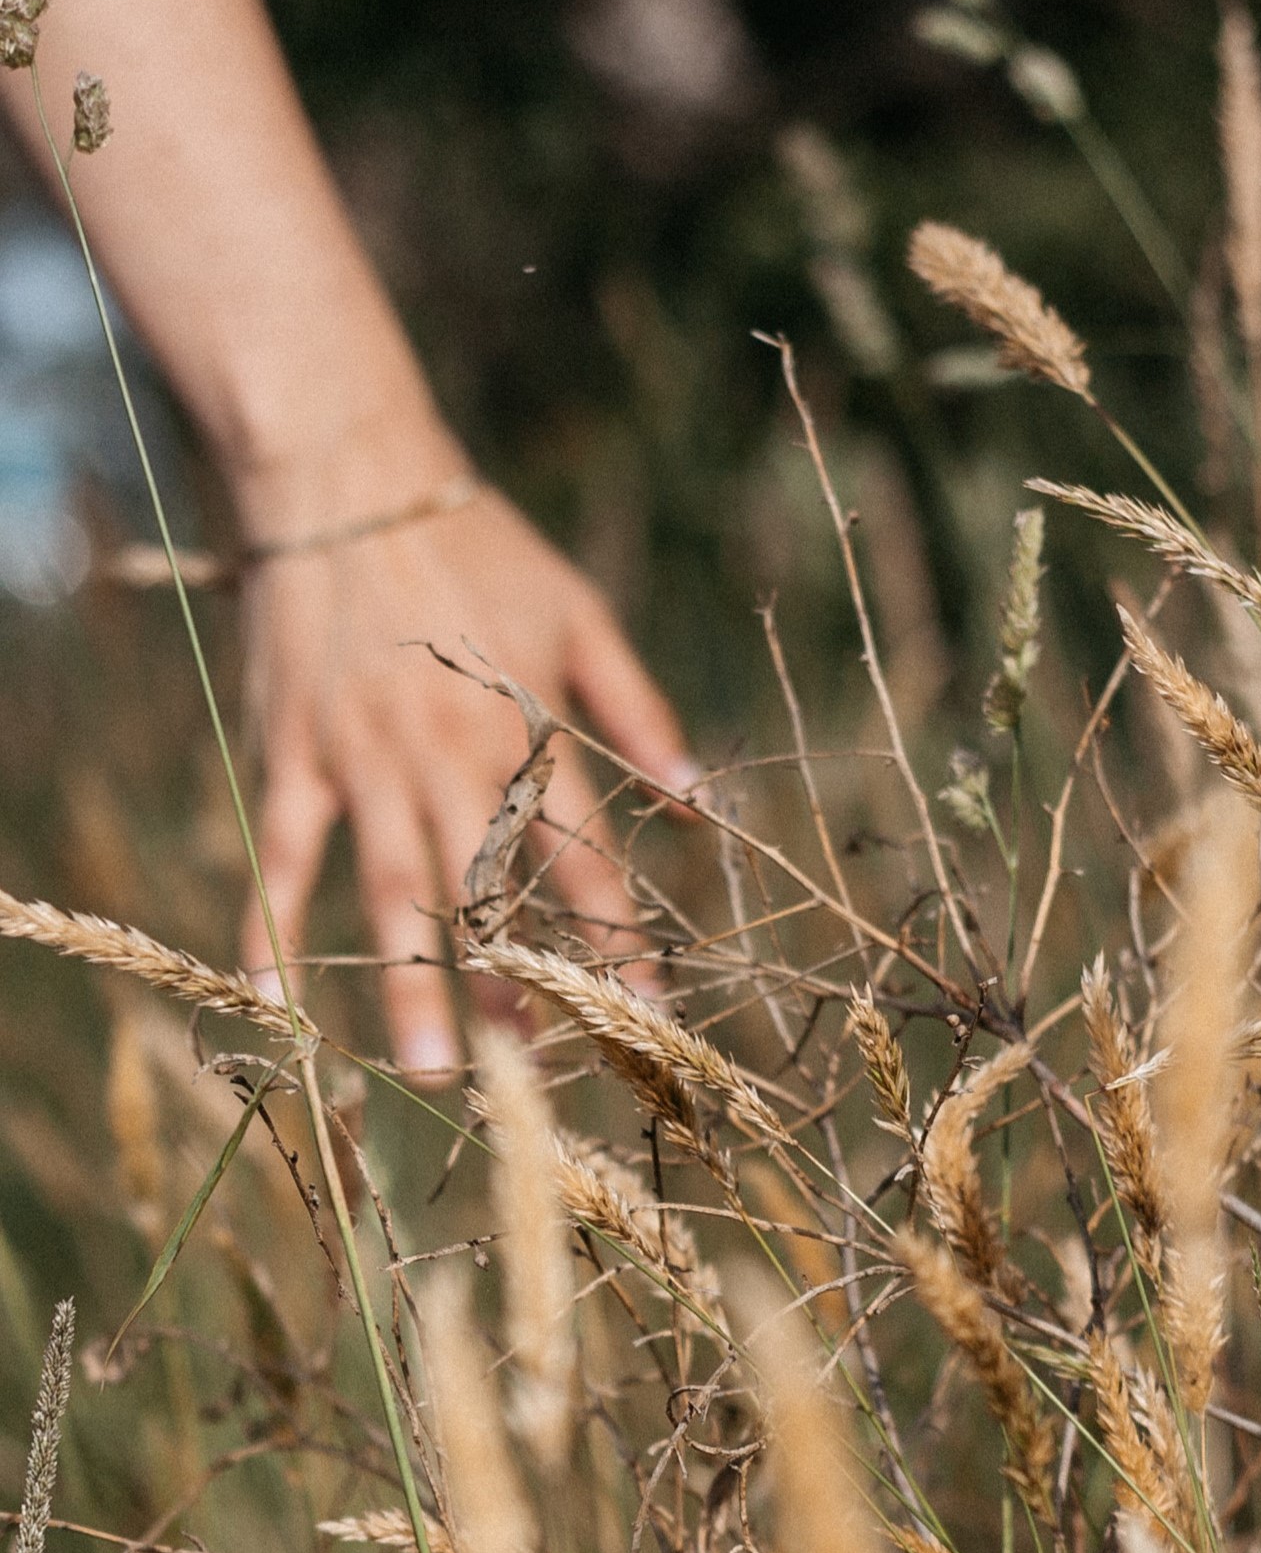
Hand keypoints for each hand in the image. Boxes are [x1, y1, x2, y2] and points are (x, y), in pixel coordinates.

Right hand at [236, 420, 693, 1087]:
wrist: (350, 483)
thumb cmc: (478, 549)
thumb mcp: (579, 615)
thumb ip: (638, 708)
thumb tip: (698, 795)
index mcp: (527, 729)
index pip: (583, 854)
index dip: (619, 934)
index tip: (648, 1006)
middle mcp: (449, 758)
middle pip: (489, 891)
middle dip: (517, 981)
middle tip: (536, 1068)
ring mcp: (363, 760)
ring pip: (392, 888)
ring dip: (411, 981)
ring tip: (435, 1066)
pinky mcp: (293, 750)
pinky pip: (278, 849)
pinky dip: (270, 920)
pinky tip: (270, 993)